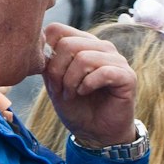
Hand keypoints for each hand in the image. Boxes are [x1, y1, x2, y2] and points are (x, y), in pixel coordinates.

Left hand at [42, 24, 138, 148]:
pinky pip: (103, 72)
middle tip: (59, 90)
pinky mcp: (127, 76)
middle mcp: (101, 47)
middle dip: (58, 71)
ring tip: (71, 94)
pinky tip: (84, 93)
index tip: (48, 75)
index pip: (57, 30)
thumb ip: (47, 61)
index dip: (46, 52)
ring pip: (84, 58)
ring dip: (71, 81)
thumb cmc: (76, 107)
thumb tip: (36, 43)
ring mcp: (116, 60)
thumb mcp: (53, 82)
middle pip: (68, 44)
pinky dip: (87, 85)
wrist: (95, 133)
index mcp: (83, 44)